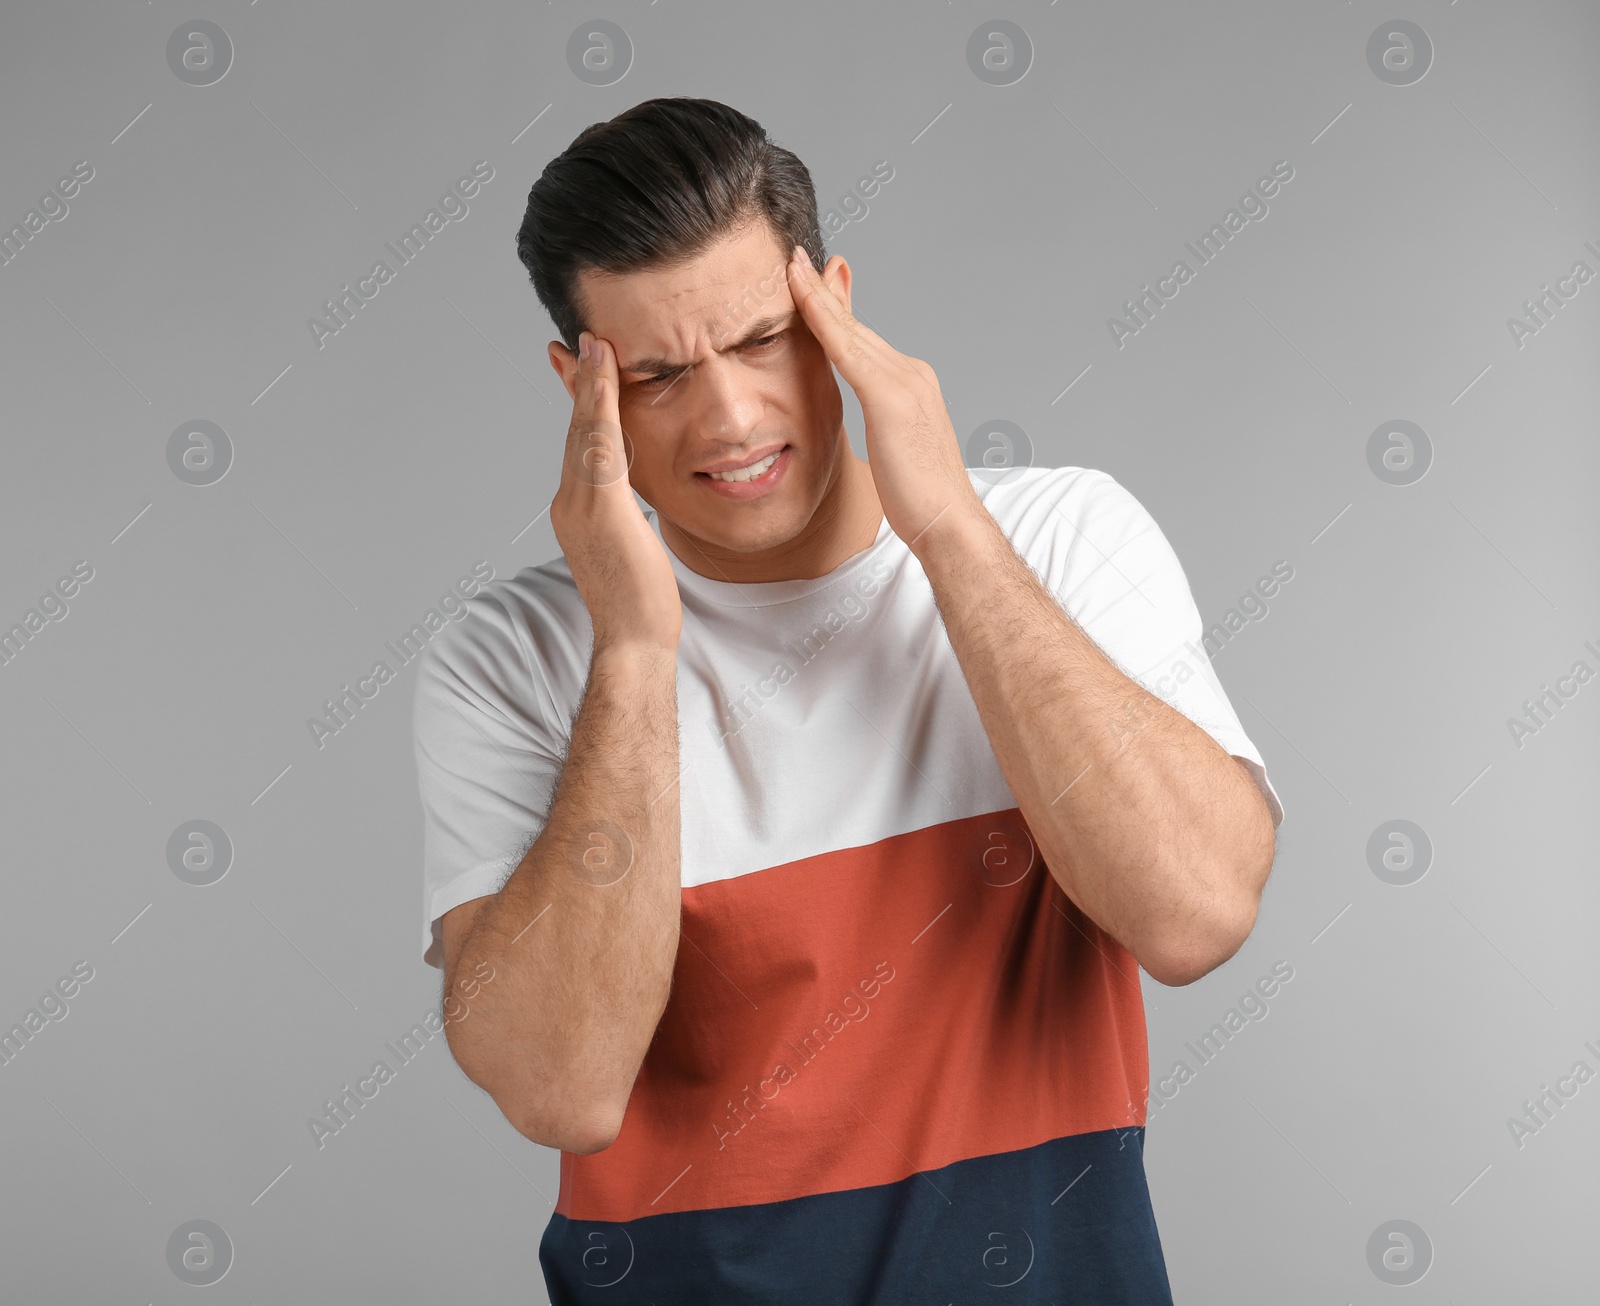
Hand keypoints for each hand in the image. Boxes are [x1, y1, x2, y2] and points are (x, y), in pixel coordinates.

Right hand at [549, 330, 682, 654]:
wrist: (634, 642)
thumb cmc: (642, 606)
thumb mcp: (634, 550)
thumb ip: (628, 520)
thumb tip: (634, 508)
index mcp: (578, 512)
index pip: (580, 447)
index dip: (579, 406)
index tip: (579, 369)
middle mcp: (570, 504)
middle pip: (575, 432)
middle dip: (577, 384)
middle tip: (577, 340)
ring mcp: (581, 507)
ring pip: (583, 433)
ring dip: (590, 384)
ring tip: (595, 343)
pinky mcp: (602, 510)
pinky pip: (601, 448)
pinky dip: (601, 410)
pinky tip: (607, 379)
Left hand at [785, 245, 982, 549]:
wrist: (949, 523)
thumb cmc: (923, 502)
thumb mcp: (896, 456)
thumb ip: (885, 432)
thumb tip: (877, 434)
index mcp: (911, 387)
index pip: (864, 343)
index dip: (838, 312)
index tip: (817, 287)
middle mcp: (911, 374)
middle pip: (856, 327)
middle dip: (826, 291)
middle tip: (798, 260)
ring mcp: (904, 381)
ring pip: (850, 330)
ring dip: (818, 294)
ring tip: (793, 266)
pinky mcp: (890, 397)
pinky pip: (846, 350)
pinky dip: (823, 320)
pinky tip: (802, 299)